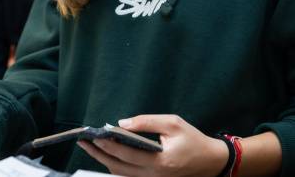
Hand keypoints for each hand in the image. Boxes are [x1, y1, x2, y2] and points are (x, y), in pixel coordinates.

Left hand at [77, 114, 227, 176]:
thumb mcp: (173, 123)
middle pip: (118, 167)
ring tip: (89, 145)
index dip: (108, 145)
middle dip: (98, 153)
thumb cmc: (193, 140)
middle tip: (82, 141)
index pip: (127, 155)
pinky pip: (128, 175)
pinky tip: (105, 152)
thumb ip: (146, 122)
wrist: (212, 161)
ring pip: (121, 173)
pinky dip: (114, 164)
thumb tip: (121, 123)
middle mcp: (154, 175)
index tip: (93, 135)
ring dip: (103, 159)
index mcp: (161, 162)